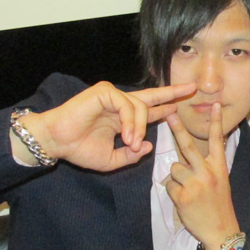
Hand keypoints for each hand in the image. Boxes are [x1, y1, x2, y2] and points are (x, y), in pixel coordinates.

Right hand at [13, 81, 195, 170]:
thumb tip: (148, 145)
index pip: (150, 110)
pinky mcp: (104, 92)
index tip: (181, 106)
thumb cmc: (80, 150)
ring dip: (140, 127)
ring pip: (140, 107)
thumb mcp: (112, 160)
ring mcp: (112, 96)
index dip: (165, 108)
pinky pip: (127, 105)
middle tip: (192, 89)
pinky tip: (125, 135)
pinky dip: (130, 121)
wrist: (57, 143)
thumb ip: (131, 155)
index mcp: (123, 118)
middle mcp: (120, 104)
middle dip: (172, 92)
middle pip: (152, 95)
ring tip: (131, 142)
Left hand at [165, 103, 239, 249]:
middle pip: (189, 147)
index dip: (216, 121)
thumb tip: (186, 157)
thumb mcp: (220, 181)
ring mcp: (194, 184)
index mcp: (219, 167)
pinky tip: (185, 201)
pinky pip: (169, 185)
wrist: (220, 230)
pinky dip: (174, 192)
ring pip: (175, 168)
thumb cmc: (219, 205)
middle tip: (169, 115)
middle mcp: (207, 173)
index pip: (217, 140)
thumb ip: (207, 167)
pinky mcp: (182, 196)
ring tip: (189, 191)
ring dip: (178, 177)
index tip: (213, 104)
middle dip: (178, 129)